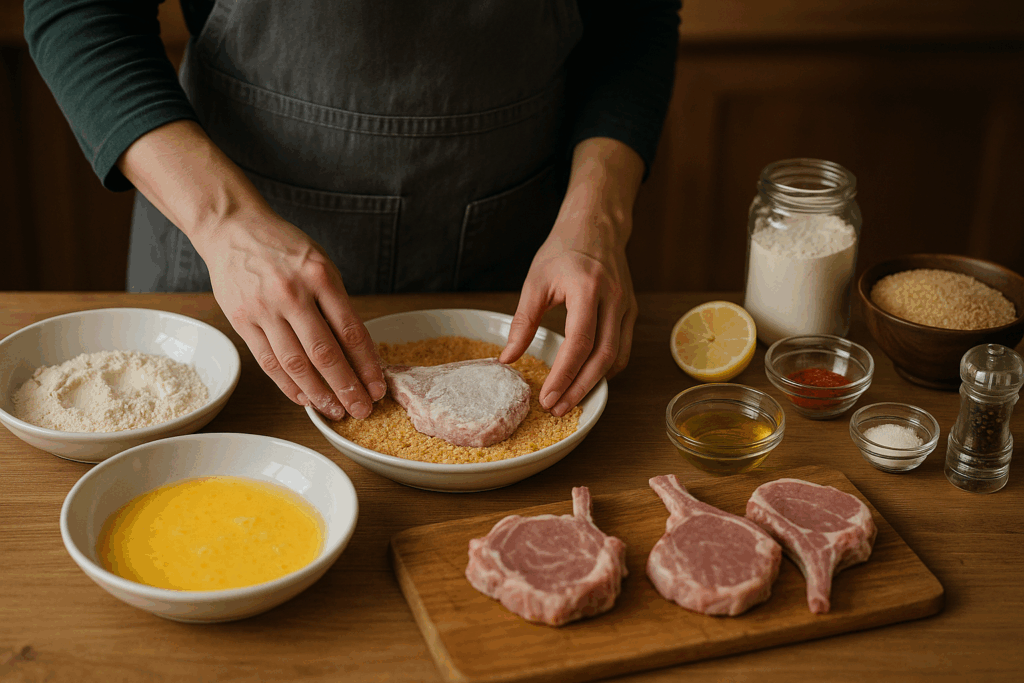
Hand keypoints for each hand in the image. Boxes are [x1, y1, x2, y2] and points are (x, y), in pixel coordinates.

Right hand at [196, 209, 385, 419]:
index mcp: (319, 276)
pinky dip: (288, 385)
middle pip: (325, 353)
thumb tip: (356, 351)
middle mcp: (292, 293)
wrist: (232, 228)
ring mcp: (263, 308)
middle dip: (347, 387)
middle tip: (362, 409)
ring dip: (318, 393)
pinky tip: (304, 398)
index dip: (367, 364)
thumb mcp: (320, 263)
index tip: (378, 386)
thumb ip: (336, 303)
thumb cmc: (283, 247)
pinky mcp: (241, 320)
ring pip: (295, 364)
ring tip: (335, 411)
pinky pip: (268, 361)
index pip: (351, 330)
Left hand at [499, 138, 643, 415]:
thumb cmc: (563, 250)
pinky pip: (623, 349)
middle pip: (603, 357)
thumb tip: (507, 359)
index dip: (563, 375)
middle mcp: (613, 299)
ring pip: (617, 357)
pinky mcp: (631, 311)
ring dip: (595, 383)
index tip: (547, 397)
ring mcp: (627, 306)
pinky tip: (587, 378)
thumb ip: (522, 322)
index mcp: (586, 288)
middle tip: (558, 409)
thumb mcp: (535, 282)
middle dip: (580, 388)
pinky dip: (606, 369)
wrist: (596, 226)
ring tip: (570, 400)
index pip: (579, 342)